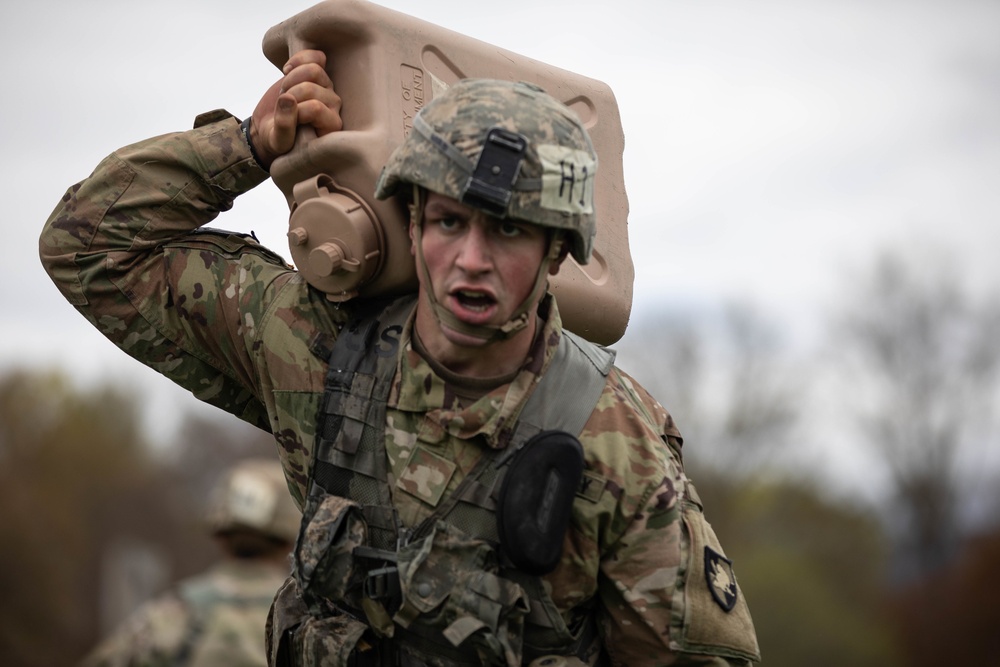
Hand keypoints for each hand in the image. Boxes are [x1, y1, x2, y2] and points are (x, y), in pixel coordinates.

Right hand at [249, 49, 342, 169]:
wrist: (272, 125)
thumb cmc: (278, 139)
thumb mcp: (277, 140)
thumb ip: (284, 125)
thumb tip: (287, 99)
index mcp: (331, 126)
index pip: (314, 108)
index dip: (294, 111)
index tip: (285, 121)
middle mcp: (334, 105)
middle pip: (311, 88)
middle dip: (289, 94)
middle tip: (282, 106)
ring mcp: (328, 87)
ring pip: (313, 70)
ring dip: (290, 79)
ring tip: (284, 92)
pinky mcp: (319, 73)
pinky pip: (316, 56)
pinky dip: (298, 59)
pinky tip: (287, 70)